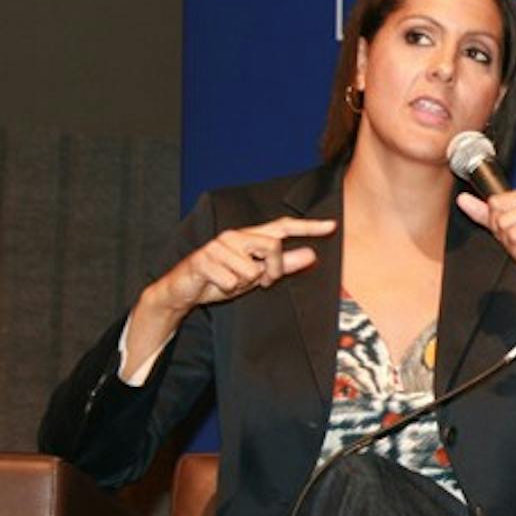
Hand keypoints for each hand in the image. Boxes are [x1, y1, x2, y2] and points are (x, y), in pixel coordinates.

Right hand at [151, 216, 335, 314]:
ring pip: (251, 269)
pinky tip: (216, 284)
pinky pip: (230, 280)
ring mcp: (218, 246)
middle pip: (272, 247)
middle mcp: (235, 236)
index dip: (308, 227)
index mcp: (250, 237)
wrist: (183, 290)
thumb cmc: (222, 279)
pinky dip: (227, 288)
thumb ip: (283, 265)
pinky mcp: (204, 259)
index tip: (332, 225)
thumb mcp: (256, 275)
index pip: (283, 227)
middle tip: (262, 281)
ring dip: (243, 283)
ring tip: (230, 281)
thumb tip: (311, 255)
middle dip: (273, 270)